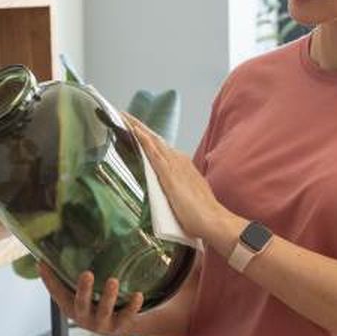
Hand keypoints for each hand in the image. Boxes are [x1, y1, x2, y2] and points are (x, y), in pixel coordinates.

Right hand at [38, 263, 144, 335]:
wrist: (120, 325)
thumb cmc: (96, 301)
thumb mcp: (84, 290)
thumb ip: (72, 273)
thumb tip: (56, 247)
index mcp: (71, 307)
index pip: (57, 292)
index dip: (48, 279)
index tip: (42, 262)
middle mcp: (83, 317)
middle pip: (80, 304)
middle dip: (83, 290)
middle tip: (87, 274)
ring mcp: (101, 324)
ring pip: (104, 311)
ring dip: (108, 297)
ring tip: (113, 281)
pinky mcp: (120, 326)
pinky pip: (126, 317)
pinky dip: (132, 307)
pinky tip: (137, 295)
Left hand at [124, 113, 232, 244]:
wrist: (212, 220)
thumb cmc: (200, 215)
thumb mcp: (186, 198)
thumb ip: (176, 191)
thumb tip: (167, 194)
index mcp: (182, 167)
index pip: (160, 148)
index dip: (147, 138)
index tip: (134, 129)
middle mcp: (178, 161)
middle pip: (155, 140)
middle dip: (139, 127)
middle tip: (124, 115)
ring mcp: (174, 166)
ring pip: (152, 141)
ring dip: (138, 128)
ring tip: (123, 117)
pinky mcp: (168, 174)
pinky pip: (153, 152)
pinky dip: (143, 139)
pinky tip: (134, 130)